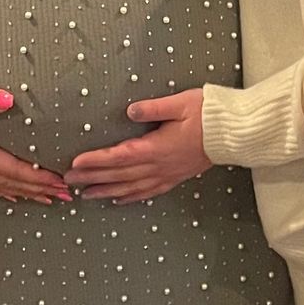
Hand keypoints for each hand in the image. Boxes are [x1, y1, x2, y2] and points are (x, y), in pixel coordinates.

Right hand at [0, 78, 69, 203]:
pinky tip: (13, 196)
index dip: (36, 177)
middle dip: (38, 189)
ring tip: (48, 199)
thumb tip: (9, 99)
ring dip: (24, 193)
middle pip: (8, 183)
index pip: (10, 168)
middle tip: (66, 195)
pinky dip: (3, 191)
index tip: (59, 181)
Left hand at [66, 87, 211, 203]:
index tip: (75, 163)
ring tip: (86, 195)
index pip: (119, 156)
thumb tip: (129, 111)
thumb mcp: (180, 103)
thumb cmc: (208, 115)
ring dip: (107, 192)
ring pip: (131, 188)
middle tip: (69, 181)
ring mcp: (167, 174)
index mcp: (156, 148)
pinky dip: (131, 198)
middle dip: (93, 178)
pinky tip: (119, 200)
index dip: (96, 161)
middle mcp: (158, 166)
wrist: (233, 134)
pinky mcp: (175, 178)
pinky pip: (148, 192)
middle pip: (119, 175)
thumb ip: (153, 109)